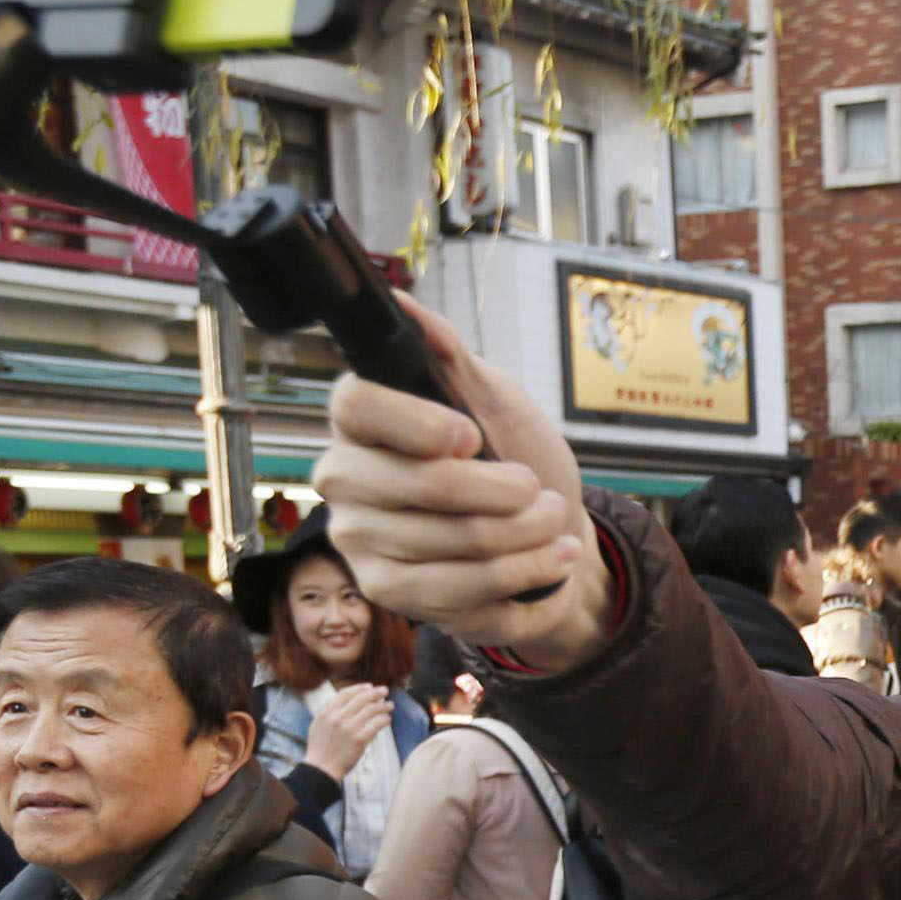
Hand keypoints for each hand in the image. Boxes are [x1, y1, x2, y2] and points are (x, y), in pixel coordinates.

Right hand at [301, 681, 393, 782]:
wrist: (321, 769)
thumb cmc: (320, 749)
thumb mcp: (318, 725)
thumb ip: (330, 712)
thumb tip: (346, 701)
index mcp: (327, 712)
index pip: (346, 693)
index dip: (360, 688)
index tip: (369, 686)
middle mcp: (338, 717)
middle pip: (361, 698)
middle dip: (376, 692)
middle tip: (385, 691)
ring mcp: (349, 728)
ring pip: (372, 710)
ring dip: (384, 706)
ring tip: (390, 706)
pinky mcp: (360, 740)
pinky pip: (377, 724)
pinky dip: (384, 720)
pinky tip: (387, 720)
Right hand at [316, 296, 605, 666]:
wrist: (553, 539)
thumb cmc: (518, 462)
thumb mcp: (499, 402)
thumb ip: (453, 361)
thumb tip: (405, 306)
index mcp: (363, 422)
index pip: (356, 406)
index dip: (417, 422)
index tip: (471, 436)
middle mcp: (346, 479)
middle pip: (417, 482)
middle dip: (501, 490)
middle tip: (536, 488)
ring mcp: (361, 540)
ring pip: (450, 539)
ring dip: (524, 532)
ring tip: (553, 520)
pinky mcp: (389, 593)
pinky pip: (460, 587)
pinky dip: (524, 571)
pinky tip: (553, 557)